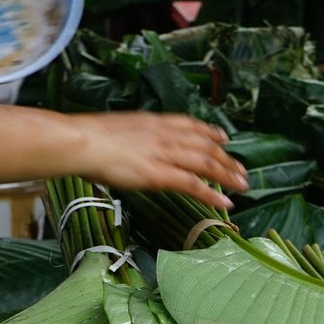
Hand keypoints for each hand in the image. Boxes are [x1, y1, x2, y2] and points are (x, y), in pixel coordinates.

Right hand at [71, 112, 247, 208]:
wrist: (81, 142)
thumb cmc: (87, 138)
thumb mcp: (115, 129)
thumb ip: (130, 137)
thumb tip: (129, 144)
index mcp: (153, 122)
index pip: (189, 124)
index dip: (209, 131)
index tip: (223, 137)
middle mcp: (164, 135)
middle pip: (204, 146)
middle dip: (225, 158)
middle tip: (241, 169)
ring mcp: (164, 154)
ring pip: (205, 163)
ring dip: (227, 174)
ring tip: (242, 185)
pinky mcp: (159, 175)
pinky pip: (193, 185)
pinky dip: (212, 194)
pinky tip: (225, 201)